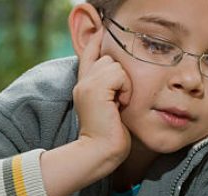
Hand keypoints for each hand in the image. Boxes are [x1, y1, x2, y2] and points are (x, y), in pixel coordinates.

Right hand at [73, 28, 131, 163]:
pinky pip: (120, 74)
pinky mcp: (95, 89)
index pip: (89, 54)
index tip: (102, 31)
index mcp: (83, 86)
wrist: (100, 152)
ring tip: (119, 104)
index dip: (96, 42)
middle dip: (120, 76)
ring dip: (124, 83)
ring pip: (114, 64)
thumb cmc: (110, 136)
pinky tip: (120, 105)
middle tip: (119, 100)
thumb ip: (111, 90)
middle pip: (108, 58)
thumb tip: (120, 74)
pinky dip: (125, 89)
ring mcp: (87, 84)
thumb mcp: (110, 108)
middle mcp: (82, 82)